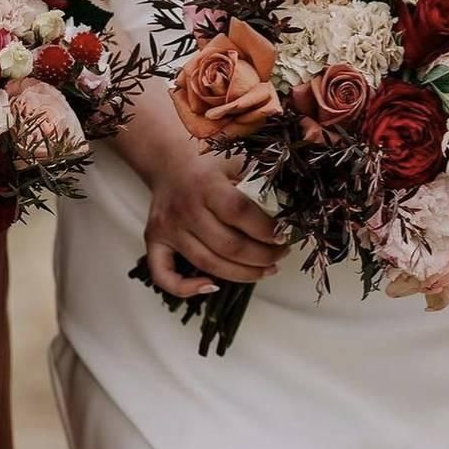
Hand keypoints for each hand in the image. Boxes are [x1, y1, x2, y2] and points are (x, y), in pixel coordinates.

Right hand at [144, 145, 284, 297]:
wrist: (170, 159)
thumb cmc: (212, 162)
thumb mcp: (240, 159)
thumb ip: (264, 179)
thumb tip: (294, 206)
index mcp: (206, 185)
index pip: (239, 213)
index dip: (265, 229)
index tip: (285, 235)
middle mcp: (184, 209)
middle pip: (227, 245)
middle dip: (262, 257)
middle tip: (281, 255)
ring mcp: (168, 228)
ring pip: (207, 263)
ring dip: (242, 274)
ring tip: (266, 270)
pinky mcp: (154, 241)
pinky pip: (163, 275)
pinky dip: (186, 289)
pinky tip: (211, 287)